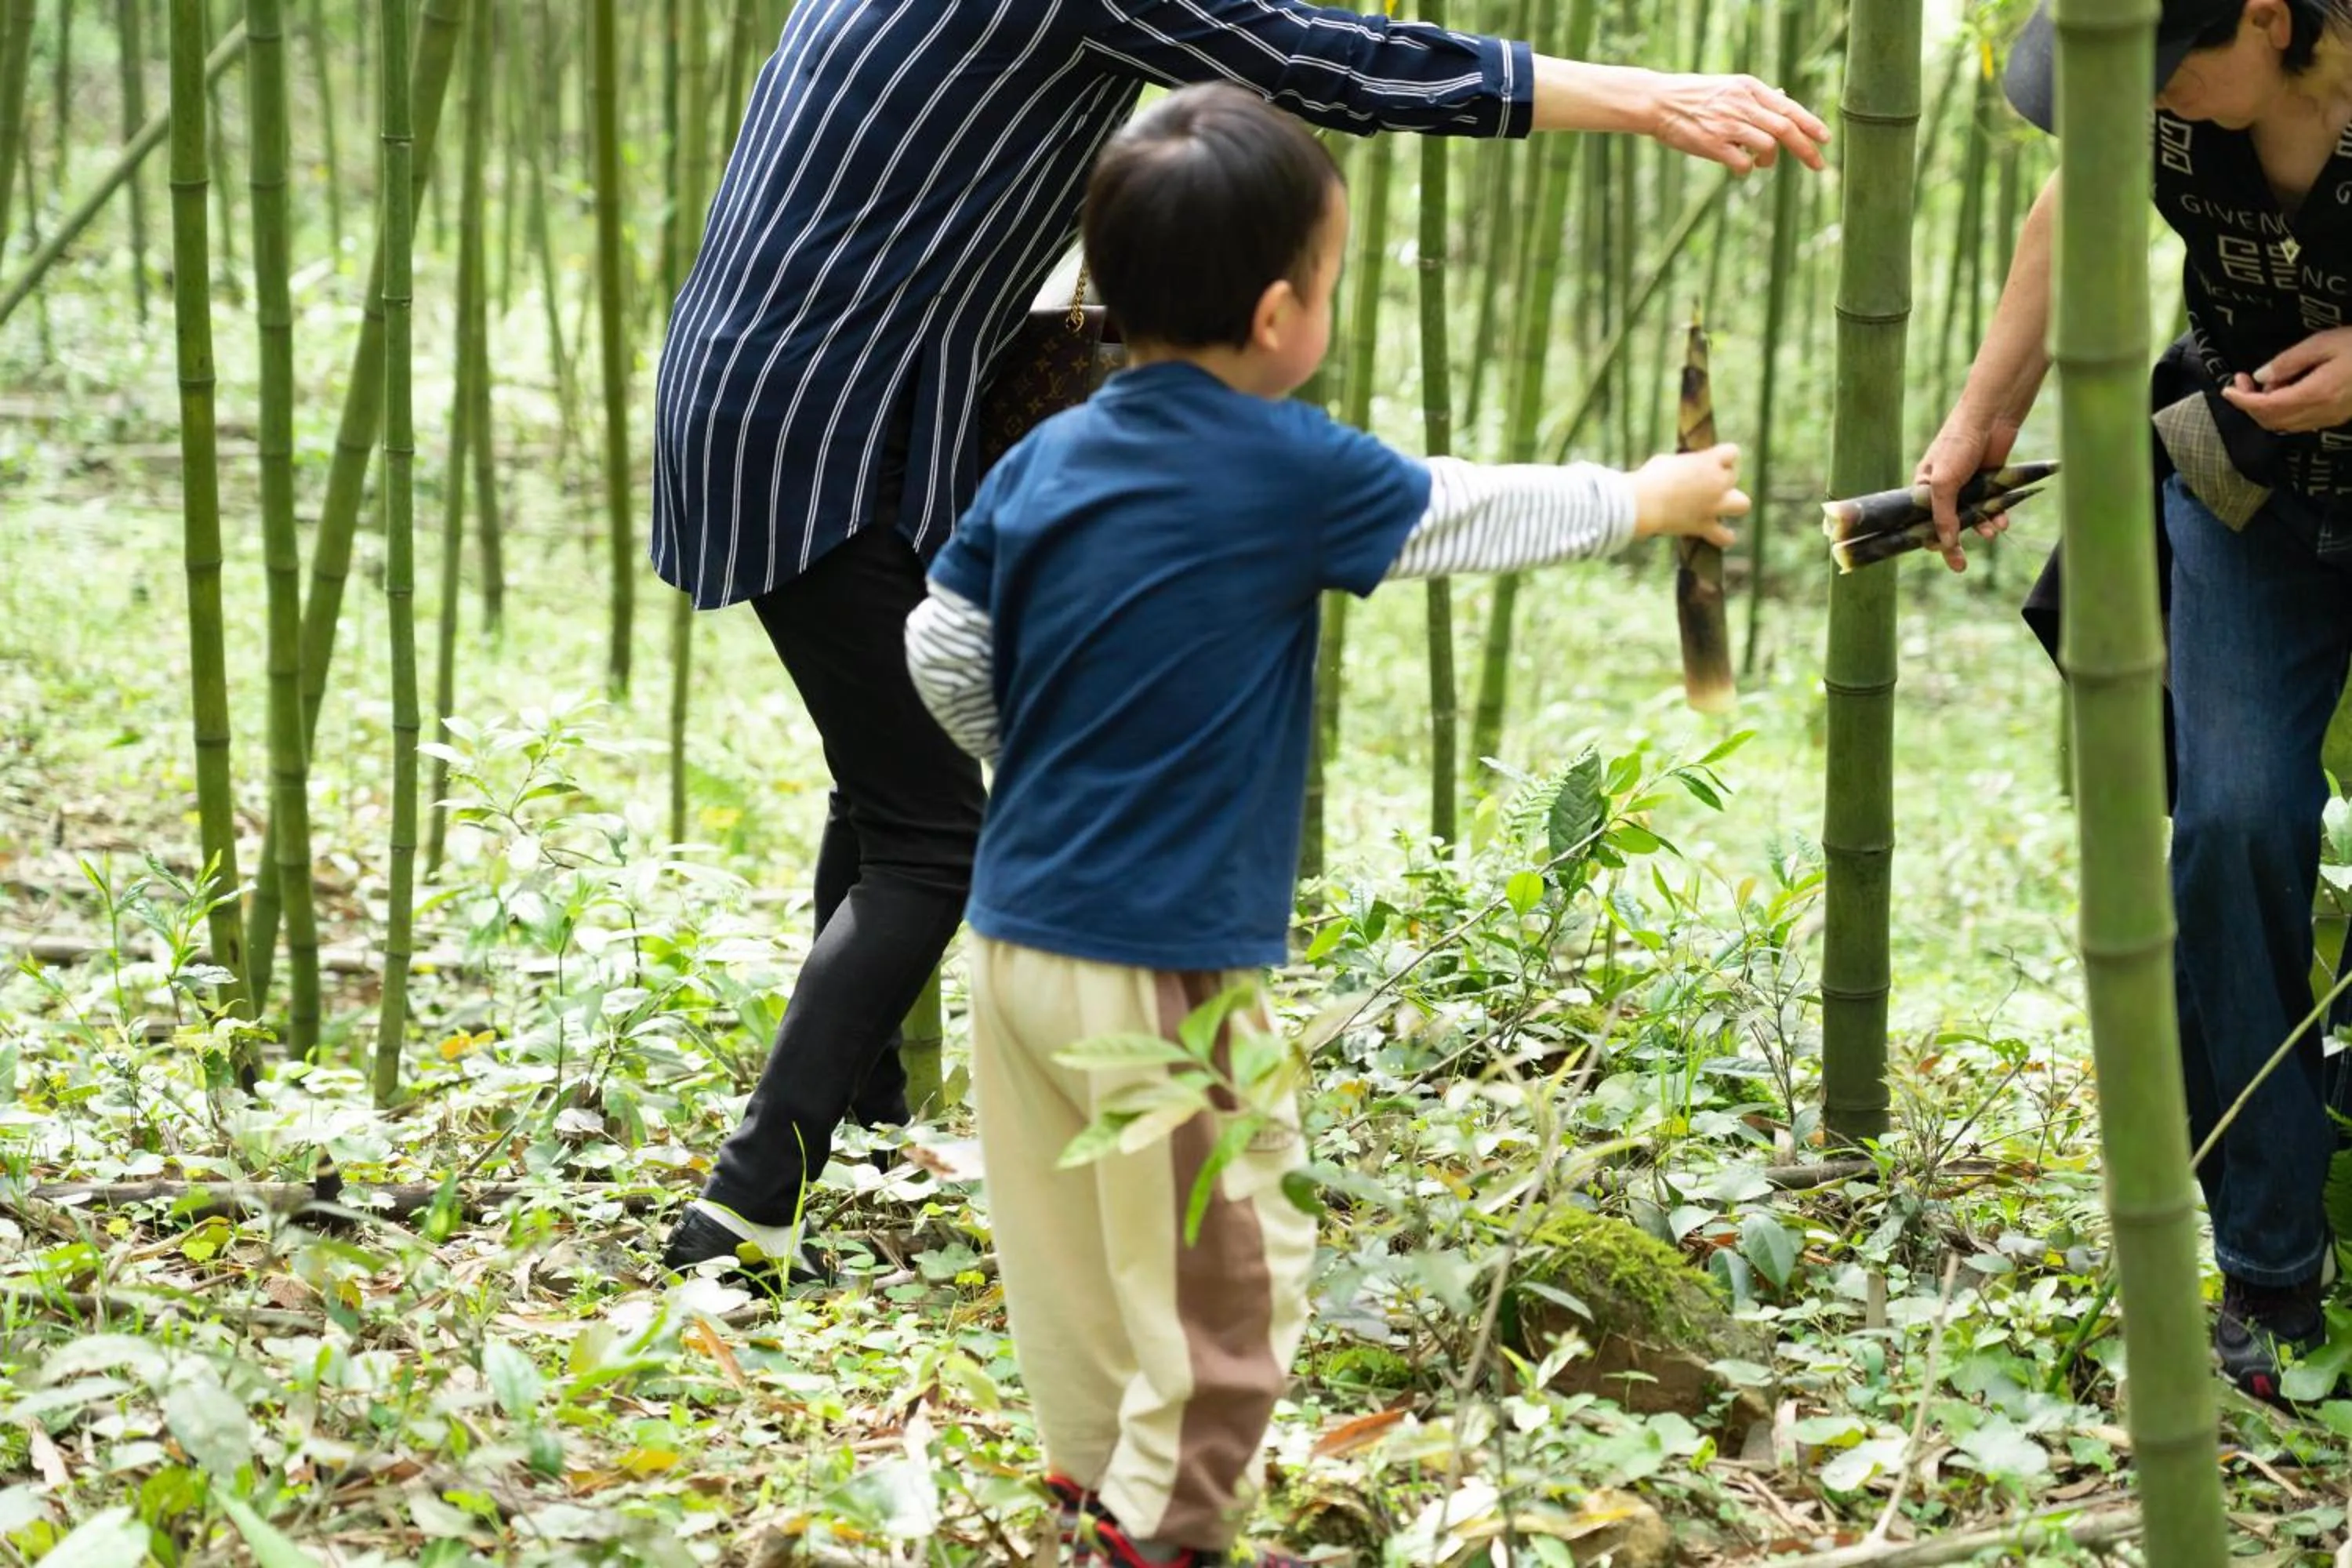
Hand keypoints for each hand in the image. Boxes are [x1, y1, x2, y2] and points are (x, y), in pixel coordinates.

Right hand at [1630, 444, 1746, 546]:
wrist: (1642, 503)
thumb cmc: (1649, 478)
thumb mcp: (1668, 462)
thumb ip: (1685, 465)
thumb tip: (1685, 472)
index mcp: (1710, 461)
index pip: (1732, 452)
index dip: (1721, 456)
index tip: (1707, 460)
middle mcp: (1718, 482)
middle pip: (1733, 476)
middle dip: (1722, 477)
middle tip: (1703, 482)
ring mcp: (1714, 505)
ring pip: (1743, 504)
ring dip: (1733, 504)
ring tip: (1718, 505)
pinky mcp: (1704, 525)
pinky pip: (1725, 536)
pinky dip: (1723, 536)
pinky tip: (1717, 534)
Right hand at [1648, 73, 1829, 174]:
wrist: (1659, 102)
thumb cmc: (1694, 96)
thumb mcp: (1729, 87)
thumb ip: (1756, 96)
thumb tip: (1784, 97)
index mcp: (1749, 88)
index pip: (1788, 107)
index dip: (1810, 124)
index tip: (1826, 139)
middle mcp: (1742, 104)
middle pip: (1785, 128)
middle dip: (1806, 149)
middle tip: (1819, 165)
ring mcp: (1728, 125)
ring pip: (1767, 146)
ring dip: (1769, 160)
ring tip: (1760, 161)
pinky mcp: (1713, 144)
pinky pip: (1742, 163)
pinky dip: (1746, 168)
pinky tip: (1737, 165)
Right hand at [1914, 410, 2021, 573]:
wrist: (1990, 419)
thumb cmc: (1957, 445)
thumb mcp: (1944, 484)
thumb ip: (1944, 515)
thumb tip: (1947, 544)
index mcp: (1923, 488)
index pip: (1921, 521)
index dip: (1929, 538)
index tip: (1938, 551)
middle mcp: (1944, 489)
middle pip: (1947, 524)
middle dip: (1954, 545)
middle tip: (1960, 567)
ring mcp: (1967, 486)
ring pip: (1972, 517)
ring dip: (1981, 527)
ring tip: (1991, 533)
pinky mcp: (1988, 482)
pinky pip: (1990, 506)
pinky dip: (1996, 516)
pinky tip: (2001, 522)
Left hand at [2219, 328, 2351, 432]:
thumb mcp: (2324, 343)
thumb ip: (2290, 361)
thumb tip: (2260, 376)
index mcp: (2315, 394)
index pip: (2266, 407)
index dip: (2241, 401)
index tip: (2227, 388)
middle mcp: (2320, 413)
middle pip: (2271, 420)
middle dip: (2250, 403)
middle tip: (2242, 380)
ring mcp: (2329, 418)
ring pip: (2284, 425)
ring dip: (2265, 408)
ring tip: (2266, 380)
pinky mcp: (2336, 417)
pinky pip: (2300, 422)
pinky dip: (2282, 410)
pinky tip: (2286, 388)